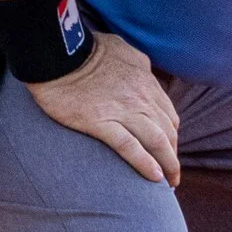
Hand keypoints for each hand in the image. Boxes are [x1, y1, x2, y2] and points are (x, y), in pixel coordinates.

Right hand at [28, 32, 181, 184]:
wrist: (58, 53)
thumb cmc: (85, 49)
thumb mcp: (123, 49)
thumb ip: (138, 64)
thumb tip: (145, 72)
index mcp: (146, 82)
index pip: (168, 114)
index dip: (173, 135)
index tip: (171, 149)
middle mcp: (141, 98)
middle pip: (168, 131)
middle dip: (174, 154)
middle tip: (173, 172)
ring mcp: (123, 111)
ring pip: (156, 141)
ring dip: (168, 164)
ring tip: (170, 182)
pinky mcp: (101, 122)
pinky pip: (130, 147)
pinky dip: (145, 164)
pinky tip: (154, 178)